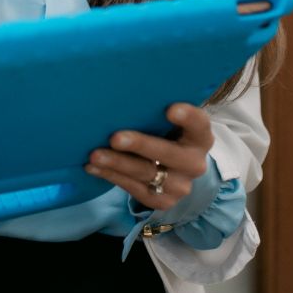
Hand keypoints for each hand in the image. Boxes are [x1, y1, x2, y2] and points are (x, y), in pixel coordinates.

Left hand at [84, 103, 212, 211]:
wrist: (172, 171)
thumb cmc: (162, 132)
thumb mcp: (165, 121)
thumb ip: (154, 110)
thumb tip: (120, 90)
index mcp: (199, 137)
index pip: (199, 124)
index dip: (187, 117)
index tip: (170, 109)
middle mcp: (195, 163)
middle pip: (168, 153)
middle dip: (140, 144)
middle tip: (115, 138)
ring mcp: (180, 185)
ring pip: (146, 173)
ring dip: (117, 163)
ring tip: (95, 155)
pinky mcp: (163, 201)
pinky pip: (134, 189)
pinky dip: (111, 176)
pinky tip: (92, 167)